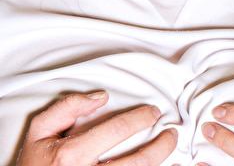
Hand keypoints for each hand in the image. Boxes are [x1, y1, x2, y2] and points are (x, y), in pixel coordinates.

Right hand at [16, 91, 176, 165]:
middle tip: (171, 133)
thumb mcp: (40, 130)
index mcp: (73, 155)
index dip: (141, 118)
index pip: (118, 130)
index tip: (153, 113)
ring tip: (170, 151)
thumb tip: (99, 98)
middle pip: (138, 161)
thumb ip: (67, 107)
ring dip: (160, 163)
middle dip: (161, 145)